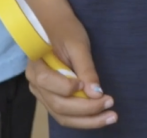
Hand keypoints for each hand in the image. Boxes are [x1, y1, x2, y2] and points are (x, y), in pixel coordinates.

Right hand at [27, 5, 116, 128]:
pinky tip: (100, 116)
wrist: (56, 25)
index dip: (70, 90)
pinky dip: (83, 118)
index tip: (93, 88)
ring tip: (110, 117)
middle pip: (59, 106)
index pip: (49, 84)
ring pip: (62, 116)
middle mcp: (35, 86)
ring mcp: (42, 95)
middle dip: (86, 111)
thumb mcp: (78, 45)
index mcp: (36, 68)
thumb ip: (85, 69)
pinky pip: (65, 114)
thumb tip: (96, 93)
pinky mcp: (52, 99)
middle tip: (111, 106)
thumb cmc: (66, 31)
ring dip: (87, 120)